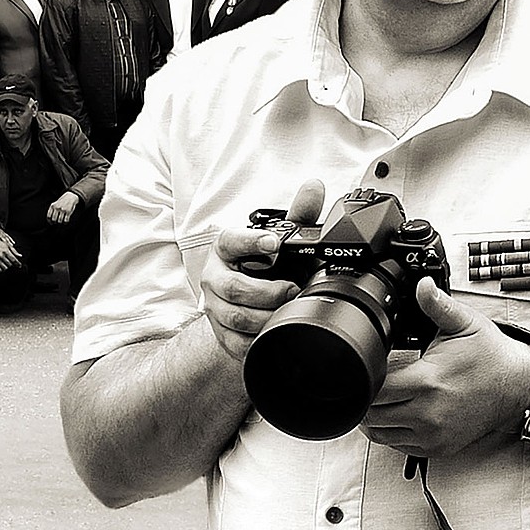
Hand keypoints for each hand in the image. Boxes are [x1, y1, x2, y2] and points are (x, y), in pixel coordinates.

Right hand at [0, 232, 22, 271]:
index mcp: (6, 252)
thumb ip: (14, 251)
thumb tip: (20, 256)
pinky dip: (2, 269)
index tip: (19, 265)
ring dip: (7, 267)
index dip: (17, 263)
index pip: (13, 259)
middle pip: (9, 264)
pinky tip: (4, 267)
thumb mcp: (8, 246)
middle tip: (13, 263)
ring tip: (8, 264)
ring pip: (4, 268)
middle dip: (12, 264)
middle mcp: (1, 256)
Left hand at [47, 192, 80, 224]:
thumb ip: (52, 209)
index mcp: (53, 206)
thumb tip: (49, 219)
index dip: (49, 220)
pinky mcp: (68, 211)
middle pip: (54, 219)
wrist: (71, 196)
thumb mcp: (55, 203)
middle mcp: (57, 208)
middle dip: (54, 222)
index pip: (49, 216)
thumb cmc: (62, 201)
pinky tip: (65, 222)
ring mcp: (63, 210)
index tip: (50, 222)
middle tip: (55, 222)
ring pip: (59, 220)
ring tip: (60, 221)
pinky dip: (65, 222)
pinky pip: (66, 219)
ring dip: (60, 222)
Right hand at [200, 228, 300, 360]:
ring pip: (236, 317)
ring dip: (267, 316)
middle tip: (293, 288)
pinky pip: (237, 342)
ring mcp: (215, 307)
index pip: (231, 241)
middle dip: (268, 291)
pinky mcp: (221, 333)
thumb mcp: (280, 240)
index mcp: (226, 248)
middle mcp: (215, 277)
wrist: (249, 299)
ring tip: (288, 309)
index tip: (274, 243)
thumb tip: (315, 187)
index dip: (251, 242)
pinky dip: (259, 339)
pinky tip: (275, 330)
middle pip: (234, 287)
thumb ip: (298, 215)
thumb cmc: (266, 264)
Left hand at [361, 277, 529, 458]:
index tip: (372, 366)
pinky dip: (392, 432)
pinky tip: (398, 412)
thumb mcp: (464, 322)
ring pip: (381, 434)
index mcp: (428, 381)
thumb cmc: (491, 355)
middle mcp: (428, 413)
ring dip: (376, 417)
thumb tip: (422, 285)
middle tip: (372, 380)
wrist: (517, 386)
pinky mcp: (438, 448)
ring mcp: (433, 435)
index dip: (367, 377)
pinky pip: (400, 446)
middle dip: (367, 397)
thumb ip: (437, 305)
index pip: (376, 389)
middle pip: (373, 415)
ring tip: (381, 397)